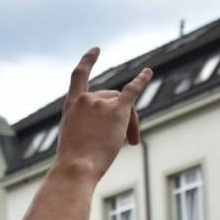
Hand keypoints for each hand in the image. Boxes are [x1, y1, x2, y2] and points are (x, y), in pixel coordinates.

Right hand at [54, 49, 151, 180]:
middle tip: (130, 142)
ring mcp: (101, 103)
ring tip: (132, 143)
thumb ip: (88, 127)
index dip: (88, 62)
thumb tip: (113, 127)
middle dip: (121, 117)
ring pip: (125, 105)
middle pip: (111, 97)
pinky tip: (148, 72)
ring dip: (130, 123)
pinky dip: (142, 80)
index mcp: (71, 106)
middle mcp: (86, 99)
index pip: (78, 77)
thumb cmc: (73, 162)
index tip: (95, 51)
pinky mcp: (117, 110)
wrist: (76, 168)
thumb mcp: (74, 139)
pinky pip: (132, 90)